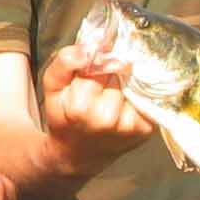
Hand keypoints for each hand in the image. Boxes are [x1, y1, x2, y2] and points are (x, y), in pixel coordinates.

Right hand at [38, 42, 155, 174]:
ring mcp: (130, 125)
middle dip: (109, 73)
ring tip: (109, 97)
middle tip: (98, 87)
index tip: (90, 69)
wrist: (77, 154)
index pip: (98, 64)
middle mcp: (108, 118)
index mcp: (81, 107)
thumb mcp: (53, 86)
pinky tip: (122, 104)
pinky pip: (145, 97)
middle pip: (118, 71)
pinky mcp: (146, 129)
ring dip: (123, 84)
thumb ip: (65, 61)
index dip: (94, 63)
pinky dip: (135, 95)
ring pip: (132, 82)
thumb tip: (92, 45)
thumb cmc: (64, 117)